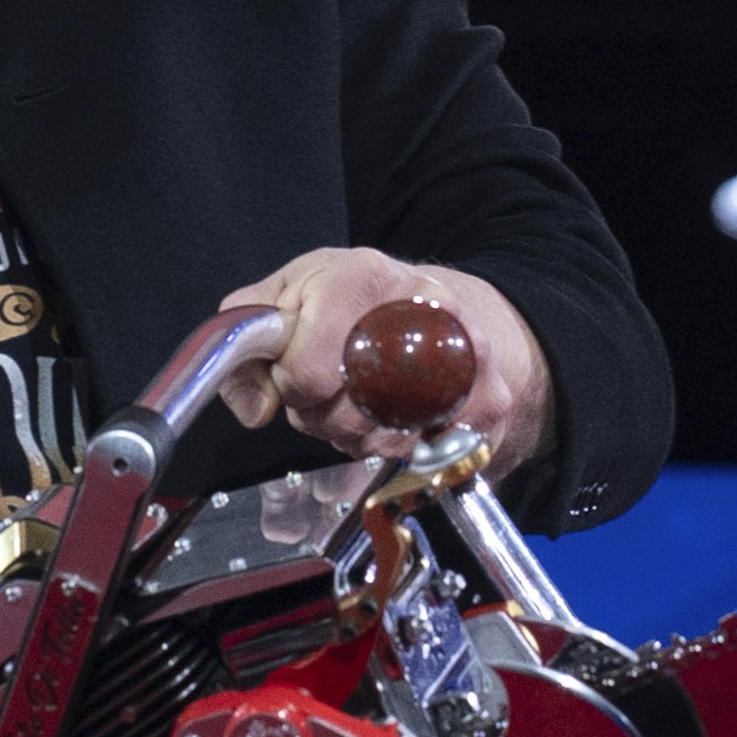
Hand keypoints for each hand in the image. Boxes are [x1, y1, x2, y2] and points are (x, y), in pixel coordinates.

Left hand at [215, 249, 556, 475]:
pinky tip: (397, 418)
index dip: (290, 383)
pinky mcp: (489, 403)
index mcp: (365, 278)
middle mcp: (427, 312)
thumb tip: (255, 410)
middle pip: (345, 414)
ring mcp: (467, 359)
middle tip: (333, 388)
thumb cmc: (359, 301)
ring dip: (359, 436)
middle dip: (323, 414)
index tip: (298, 369)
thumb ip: (248, 341)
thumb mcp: (289, 295)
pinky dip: (399, 450)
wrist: (447, 308)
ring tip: (365, 398)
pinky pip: (421, 457)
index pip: (306, 372)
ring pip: (382, 443)